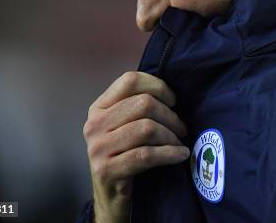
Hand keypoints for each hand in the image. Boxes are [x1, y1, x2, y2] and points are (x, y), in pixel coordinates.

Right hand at [83, 71, 188, 222]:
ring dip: (171, 136)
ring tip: (179, 143)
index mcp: (98, 108)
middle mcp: (94, 124)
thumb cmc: (126, 154)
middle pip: (144, 103)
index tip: (173, 100)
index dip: (158, 86)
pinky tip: (181, 154)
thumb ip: (138, 106)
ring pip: (147, 128)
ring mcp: (98, 148)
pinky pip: (147, 155)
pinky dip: (170, 153)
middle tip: (181, 128)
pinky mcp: (107, 170)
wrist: (111, 195)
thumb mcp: (125, 126)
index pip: (130, 80)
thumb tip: (172, 93)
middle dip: (170, 115)